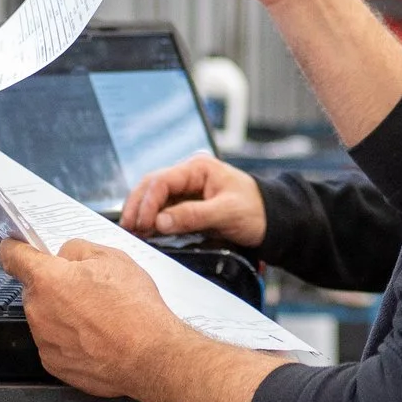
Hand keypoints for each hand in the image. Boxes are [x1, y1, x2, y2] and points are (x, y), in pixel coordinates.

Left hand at [0, 238, 179, 398]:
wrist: (149, 357)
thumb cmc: (134, 309)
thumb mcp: (113, 258)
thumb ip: (78, 249)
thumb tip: (66, 255)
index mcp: (48, 279)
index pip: (12, 256)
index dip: (14, 248)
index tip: (16, 248)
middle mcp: (38, 310)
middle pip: (34, 289)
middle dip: (55, 285)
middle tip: (87, 289)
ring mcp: (43, 340)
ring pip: (45, 316)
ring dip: (63, 313)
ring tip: (99, 317)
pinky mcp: (53, 363)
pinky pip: (54, 342)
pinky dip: (70, 338)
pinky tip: (96, 337)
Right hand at [124, 152, 266, 246]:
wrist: (272, 219)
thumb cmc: (255, 210)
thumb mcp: (226, 213)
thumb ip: (193, 216)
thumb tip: (160, 222)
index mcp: (199, 168)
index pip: (162, 180)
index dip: (148, 202)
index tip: (142, 223)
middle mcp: (189, 175)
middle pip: (151, 186)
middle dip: (137, 206)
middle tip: (129, 229)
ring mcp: (186, 190)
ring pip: (153, 198)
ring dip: (141, 214)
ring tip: (133, 233)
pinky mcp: (187, 205)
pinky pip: (163, 210)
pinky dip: (152, 221)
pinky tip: (146, 233)